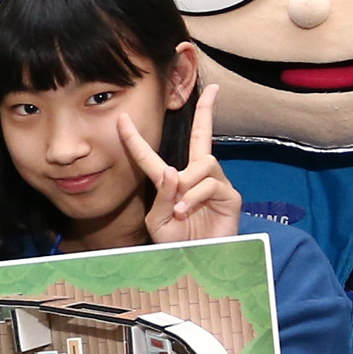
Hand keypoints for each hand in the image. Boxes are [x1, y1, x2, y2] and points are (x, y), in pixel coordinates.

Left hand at [122, 83, 237, 242]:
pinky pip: (210, 183)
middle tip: (215, 89)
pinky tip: (188, 212)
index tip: (122, 118)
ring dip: (187, 186)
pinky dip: (194, 197)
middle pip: (203, 137)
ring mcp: (215, 185)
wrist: (198, 264)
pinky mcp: (230, 196)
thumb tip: (172, 171)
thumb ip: (162, 197)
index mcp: (171, 183)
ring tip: (180, 210)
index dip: (135, 138)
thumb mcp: (158, 221)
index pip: (150, 156)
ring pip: (202, 164)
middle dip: (208, 112)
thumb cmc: (177, 244)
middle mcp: (195, 178)